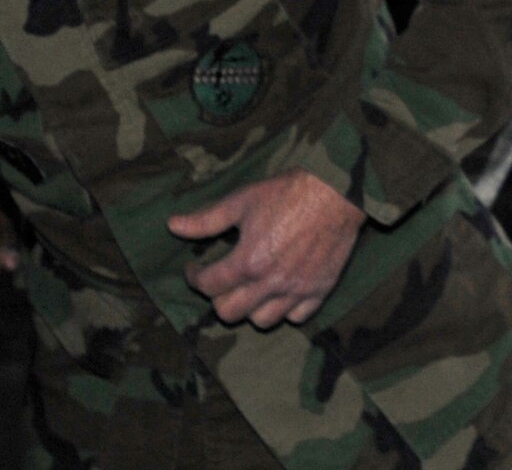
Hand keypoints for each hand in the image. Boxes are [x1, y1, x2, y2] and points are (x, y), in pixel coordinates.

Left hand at [167, 169, 365, 328]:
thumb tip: (172, 225)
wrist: (339, 190)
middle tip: (222, 280)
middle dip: (218, 297)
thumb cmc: (289, 192)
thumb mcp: (244, 200)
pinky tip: (281, 293)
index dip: (194, 276)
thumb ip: (207, 220)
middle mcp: (271, 282)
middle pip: (229, 312)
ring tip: (250, 290)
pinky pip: (297, 317)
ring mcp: (297, 290)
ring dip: (250, 308)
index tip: (195, 267)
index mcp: (248, 261)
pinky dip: (286, 310)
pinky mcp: (320, 290)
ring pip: (262, 321)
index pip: (208, 285)